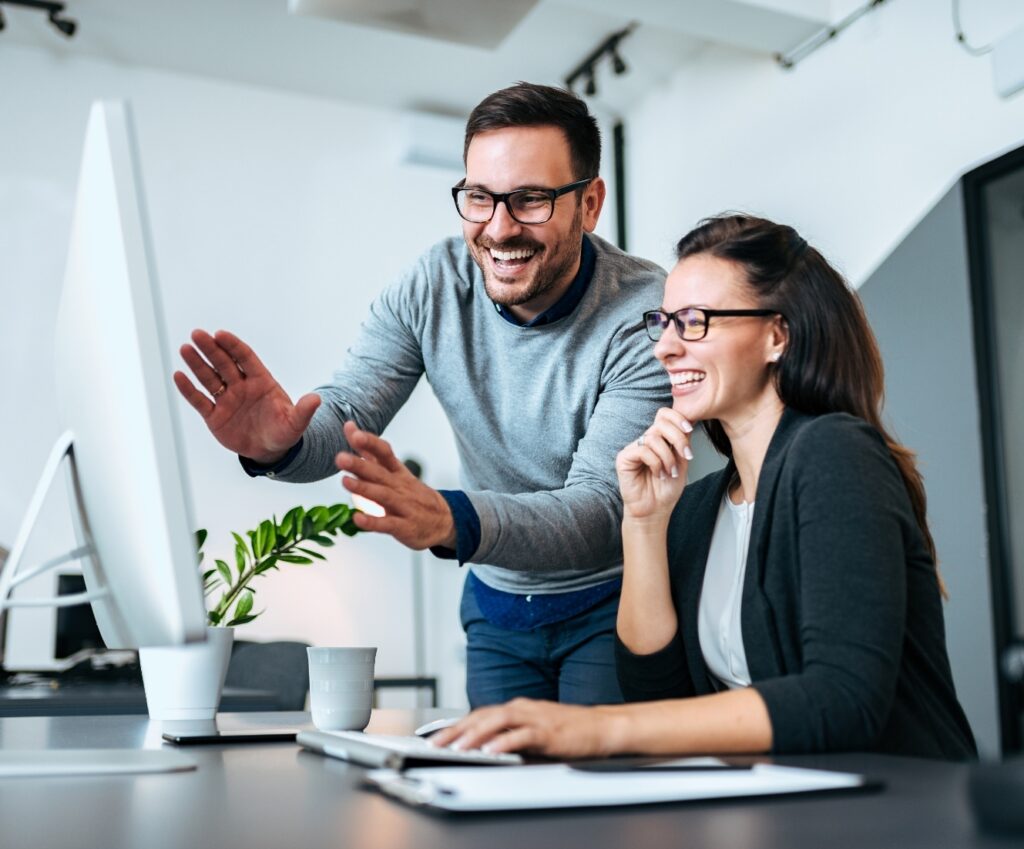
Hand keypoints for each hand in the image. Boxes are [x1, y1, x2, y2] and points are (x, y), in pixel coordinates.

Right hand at [173, 329, 320, 464]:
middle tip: (197, 334)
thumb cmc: (284, 431)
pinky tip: (178, 375)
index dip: (233, 346)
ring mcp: (227, 400)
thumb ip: (303, 411)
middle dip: (211, 349)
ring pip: (209, 378)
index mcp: (261, 382)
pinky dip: (189, 389)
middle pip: (224, 363)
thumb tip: (316, 399)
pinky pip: (200, 400)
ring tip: (184, 348)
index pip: (245, 358)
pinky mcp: (215, 416)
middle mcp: (241, 386)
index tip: (220, 334)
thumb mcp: (295, 424)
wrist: (270, 451)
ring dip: (197, 364)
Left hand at [335, 421, 455, 550]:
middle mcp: (400, 486)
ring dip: (364, 489)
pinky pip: (387, 524)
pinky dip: (372, 522)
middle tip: (340, 458)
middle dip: (360, 465)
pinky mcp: (404, 527)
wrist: (443, 520)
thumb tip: (349, 427)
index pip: (384, 452)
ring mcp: (404, 506)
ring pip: (383, 496)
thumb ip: (369, 452)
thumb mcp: (393, 471)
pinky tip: (357, 519)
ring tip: (345, 481)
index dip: (370, 442)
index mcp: (397, 471)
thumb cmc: (411, 493)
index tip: (353, 433)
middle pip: (380, 473)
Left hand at [428, 698, 624, 758]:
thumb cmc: (569, 729)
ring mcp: (535, 718)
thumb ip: (512, 734)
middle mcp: (522, 708)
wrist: (601, 726)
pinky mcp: (548, 731)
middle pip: (482, 716)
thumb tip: (486, 746)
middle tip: (436, 744)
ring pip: (498, 722)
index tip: (436, 737)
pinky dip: (505, 742)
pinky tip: (492, 751)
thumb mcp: (534, 729)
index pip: (480, 715)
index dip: (456, 725)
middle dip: (456, 730)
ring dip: (475, 735)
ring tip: (458, 748)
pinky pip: (522, 735)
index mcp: (518, 708)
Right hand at [616, 408, 693, 523]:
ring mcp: (634, 448)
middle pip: (661, 423)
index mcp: (659, 439)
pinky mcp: (624, 458)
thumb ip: (682, 443)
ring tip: (670, 472)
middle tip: (686, 456)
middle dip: (678, 438)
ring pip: (654, 438)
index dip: (677, 417)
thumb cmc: (666, 490)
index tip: (690, 430)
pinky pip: (643, 451)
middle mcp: (646, 441)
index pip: (664, 415)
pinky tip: (658, 474)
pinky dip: (656, 463)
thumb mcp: (681, 463)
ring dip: (668, 457)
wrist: (655, 511)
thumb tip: (688, 423)